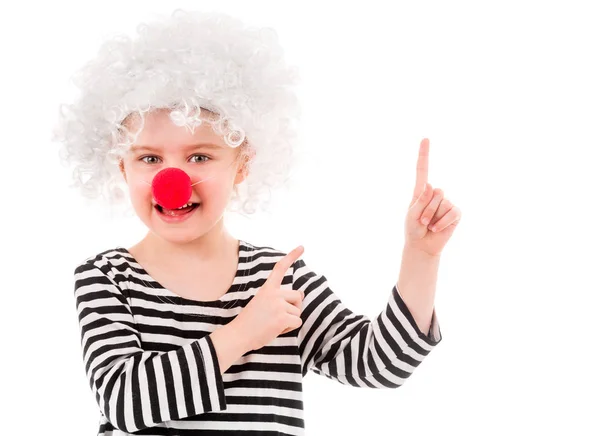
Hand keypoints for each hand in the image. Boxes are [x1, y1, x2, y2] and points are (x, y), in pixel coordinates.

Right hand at [233, 245, 305, 350]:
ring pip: (298, 312)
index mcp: (267, 288)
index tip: (302, 247)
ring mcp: (279, 305)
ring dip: (289, 320)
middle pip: (298, 296)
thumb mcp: (262, 303)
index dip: (292, 256)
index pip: (280, 268)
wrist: (239, 335)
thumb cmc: (250, 322)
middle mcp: (274, 293)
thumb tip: (302, 293)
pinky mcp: (283, 317)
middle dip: (293, 307)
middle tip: (277, 316)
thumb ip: (280, 297)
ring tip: (272, 324)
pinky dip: (289, 328)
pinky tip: (275, 329)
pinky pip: (297, 322)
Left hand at [405, 138, 461, 256]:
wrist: (422, 246)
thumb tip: (431, 184)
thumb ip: (420, 200)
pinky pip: (452, 213)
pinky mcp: (455, 213)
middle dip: (427, 209)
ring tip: (429, 225)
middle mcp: (435, 194)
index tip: (425, 138)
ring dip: (433, 217)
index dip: (424, 154)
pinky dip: (442, 223)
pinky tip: (437, 229)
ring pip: (442, 202)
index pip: (422, 170)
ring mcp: (446, 203)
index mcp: (421, 191)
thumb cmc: (413, 229)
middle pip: (435, 192)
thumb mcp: (412, 215)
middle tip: (422, 221)